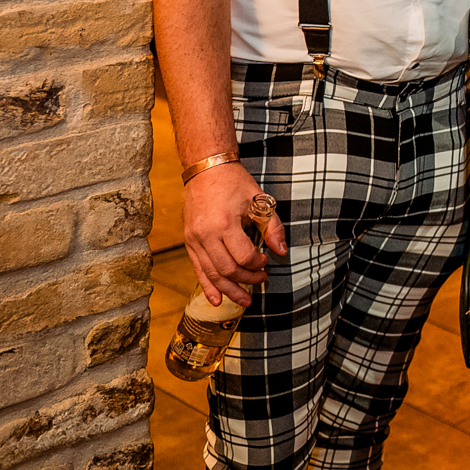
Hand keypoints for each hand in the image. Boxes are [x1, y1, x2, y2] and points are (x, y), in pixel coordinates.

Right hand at [184, 162, 285, 307]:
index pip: (243, 256)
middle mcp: (206, 234)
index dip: (257, 264)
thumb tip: (281, 251)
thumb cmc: (234, 183)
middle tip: (261, 281)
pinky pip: (197, 269)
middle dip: (246, 280)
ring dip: (229, 290)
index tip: (266, 262)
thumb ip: (272, 227)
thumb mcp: (259, 200)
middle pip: (227, 269)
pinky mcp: (189, 241)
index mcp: (225, 223)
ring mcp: (194, 239)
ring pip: (211, 274)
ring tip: (244, 301)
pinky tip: (217, 300)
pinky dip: (207, 286)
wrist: (206, 169)